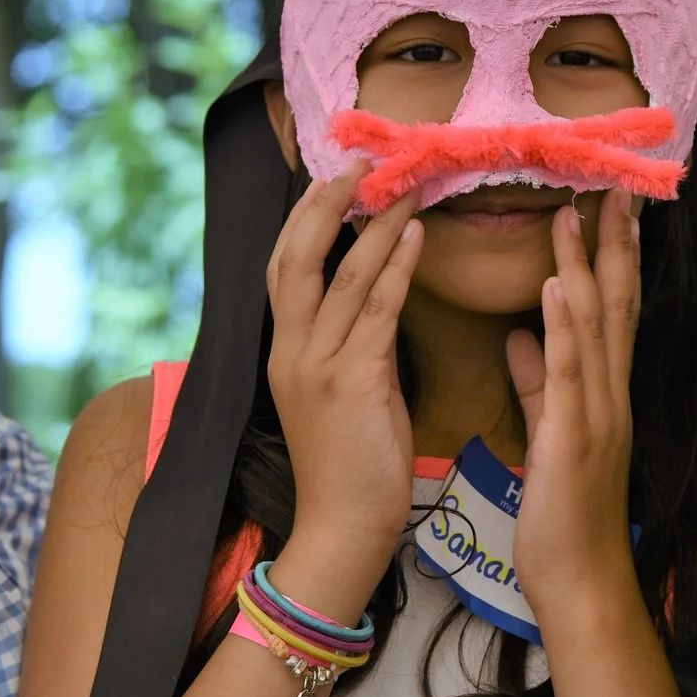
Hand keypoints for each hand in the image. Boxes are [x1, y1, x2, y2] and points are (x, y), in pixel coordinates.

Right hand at [263, 166, 425, 623]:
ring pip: (338, 276)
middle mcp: (290, 350)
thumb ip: (349, 345)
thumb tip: (376, 296)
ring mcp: (315, 365)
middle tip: (361, 165)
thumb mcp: (340, 394)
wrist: (344, 530)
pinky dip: (394, 267)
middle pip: (292, 256)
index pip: (282, 267)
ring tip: (404, 187)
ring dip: (373, 225)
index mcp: (285, 352)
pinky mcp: (350, 382)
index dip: (305, 217)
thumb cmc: (352, 467)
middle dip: (323, 204)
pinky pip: (373, 310)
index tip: (335, 178)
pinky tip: (415, 236)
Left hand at [507, 191, 641, 625]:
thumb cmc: (563, 515)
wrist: (581, 581)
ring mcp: (598, 413)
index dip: (609, 254)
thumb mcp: (549, 435)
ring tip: (575, 213)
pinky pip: (570, 373)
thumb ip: (539, 383)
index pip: (610, 309)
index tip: (605, 203)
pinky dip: (564, 327)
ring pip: (595, 327)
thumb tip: (520, 337)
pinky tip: (556, 288)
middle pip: (616, 304)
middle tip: (613, 184)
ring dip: (586, 266)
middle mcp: (609, 393)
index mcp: (601, 392)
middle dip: (614, 243)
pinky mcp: (575, 438)